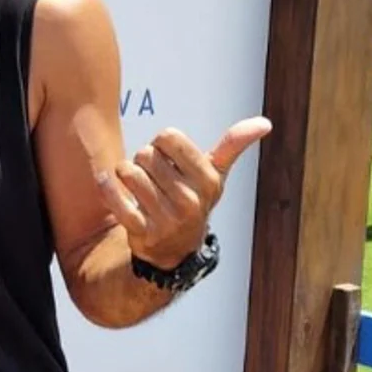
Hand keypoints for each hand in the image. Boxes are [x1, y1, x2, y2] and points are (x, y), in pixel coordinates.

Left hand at [97, 116, 271, 269]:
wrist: (175, 249)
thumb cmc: (192, 200)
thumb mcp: (214, 175)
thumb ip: (233, 146)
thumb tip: (264, 122)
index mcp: (208, 181)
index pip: (168, 137)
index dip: (162, 144)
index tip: (168, 158)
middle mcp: (190, 201)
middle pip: (145, 153)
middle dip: (143, 160)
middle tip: (153, 177)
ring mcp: (166, 219)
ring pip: (128, 172)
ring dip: (125, 173)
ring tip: (137, 184)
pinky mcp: (142, 232)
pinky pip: (115, 199)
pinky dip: (107, 187)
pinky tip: (110, 183)